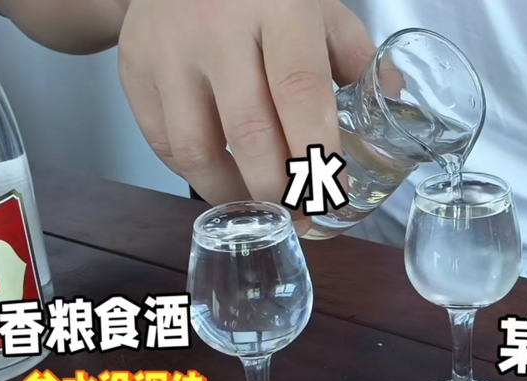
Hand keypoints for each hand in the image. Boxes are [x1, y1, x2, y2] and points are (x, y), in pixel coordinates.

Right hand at [117, 0, 375, 233]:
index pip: (300, 91)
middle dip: (281, 188)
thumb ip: (354, 55)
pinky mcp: (134, 71)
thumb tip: (392, 103)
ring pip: (196, 149)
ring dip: (235, 193)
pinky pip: (163, 143)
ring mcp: (168, 52)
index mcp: (277, 7)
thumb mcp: (315, 5)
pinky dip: (196, 174)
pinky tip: (225, 180)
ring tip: (263, 207)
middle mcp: (216, 29)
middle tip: (301, 213)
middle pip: (249, 132)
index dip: (318, 152)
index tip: (335, 191)